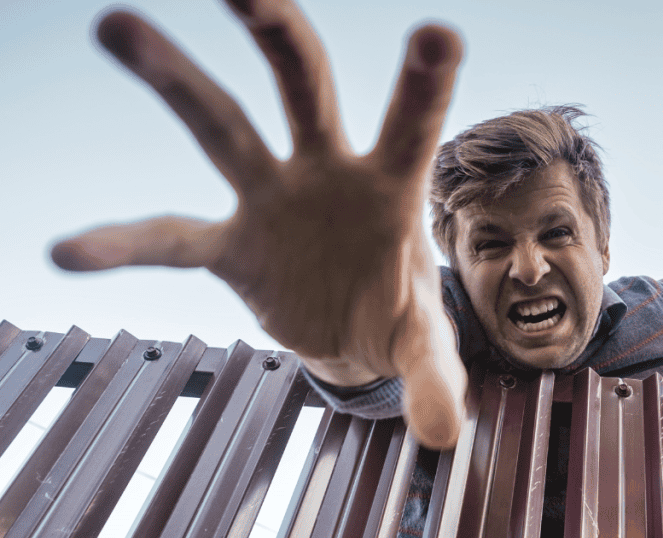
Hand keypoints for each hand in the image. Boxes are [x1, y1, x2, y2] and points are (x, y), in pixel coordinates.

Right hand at [50, 1, 466, 448]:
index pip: (411, 125)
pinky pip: (168, 236)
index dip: (424, 83)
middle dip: (279, 35)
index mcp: (391, 186)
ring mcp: (272, 197)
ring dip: (173, 78)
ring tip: (116, 23)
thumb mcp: (424, 345)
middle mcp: (327, 171)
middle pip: (303, 86)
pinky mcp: (230, 243)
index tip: (438, 33)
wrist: (354, 332)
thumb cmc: (398, 318)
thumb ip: (434, 377)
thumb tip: (443, 434)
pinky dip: (123, 245)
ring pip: (221, 125)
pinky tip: (68, 252)